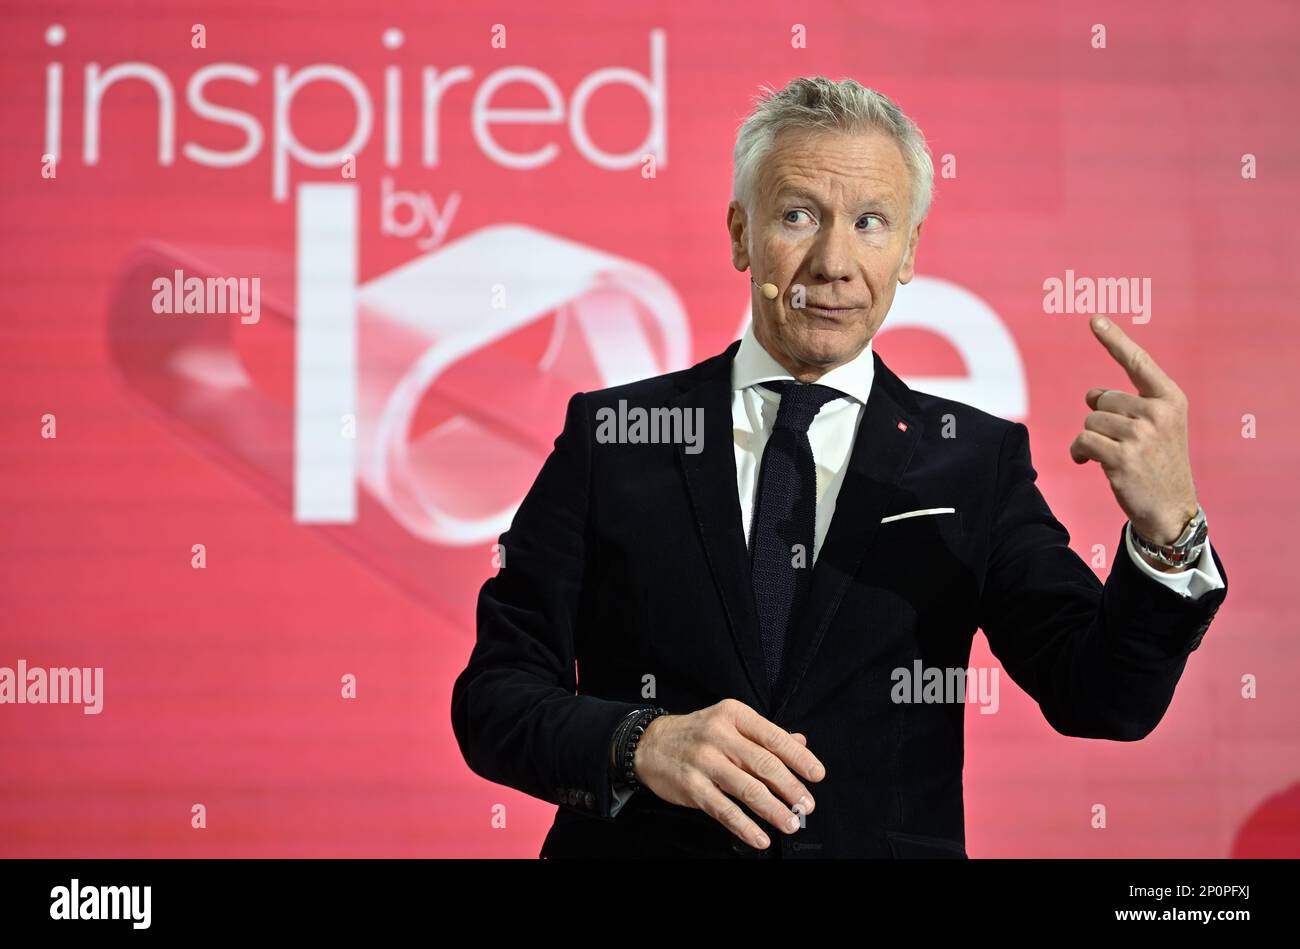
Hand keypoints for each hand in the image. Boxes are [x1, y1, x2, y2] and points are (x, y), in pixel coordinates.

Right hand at [631, 698, 823, 849]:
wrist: (649, 744)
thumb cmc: (696, 734)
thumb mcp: (730, 722)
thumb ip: (765, 734)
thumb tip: (801, 742)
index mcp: (734, 715)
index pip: (773, 737)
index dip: (799, 757)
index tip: (816, 775)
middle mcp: (719, 736)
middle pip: (763, 764)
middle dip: (790, 788)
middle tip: (807, 805)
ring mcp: (704, 762)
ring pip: (747, 789)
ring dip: (773, 810)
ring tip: (791, 822)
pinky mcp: (692, 787)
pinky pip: (724, 810)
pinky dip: (745, 826)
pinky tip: (760, 837)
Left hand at [1070, 316, 1199, 545]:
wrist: (1171, 508)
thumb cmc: (1158, 463)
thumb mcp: (1156, 427)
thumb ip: (1127, 404)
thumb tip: (1090, 394)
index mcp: (1170, 399)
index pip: (1137, 362)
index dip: (1114, 339)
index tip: (1094, 318)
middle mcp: (1158, 412)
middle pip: (1101, 400)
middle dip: (1101, 421)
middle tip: (1122, 444)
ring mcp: (1141, 435)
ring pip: (1089, 422)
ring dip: (1092, 440)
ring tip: (1113, 457)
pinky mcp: (1122, 457)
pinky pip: (1082, 442)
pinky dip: (1079, 453)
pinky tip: (1089, 464)